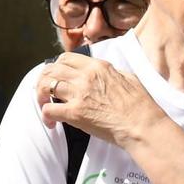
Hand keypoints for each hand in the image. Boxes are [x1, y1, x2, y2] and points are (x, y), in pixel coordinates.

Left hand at [37, 52, 161, 146]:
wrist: (142, 125)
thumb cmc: (141, 105)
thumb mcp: (128, 78)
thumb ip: (112, 73)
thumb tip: (105, 74)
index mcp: (98, 66)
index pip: (67, 58)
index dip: (57, 67)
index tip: (57, 76)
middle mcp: (85, 76)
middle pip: (51, 70)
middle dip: (44, 80)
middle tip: (44, 91)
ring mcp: (79, 94)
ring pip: (45, 86)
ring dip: (40, 96)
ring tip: (44, 106)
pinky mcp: (75, 113)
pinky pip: (49, 109)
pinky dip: (46, 116)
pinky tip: (51, 123)